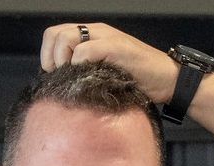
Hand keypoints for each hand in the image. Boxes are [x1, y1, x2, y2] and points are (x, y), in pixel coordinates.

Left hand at [40, 22, 179, 103]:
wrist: (166, 80)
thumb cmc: (136, 81)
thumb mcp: (102, 74)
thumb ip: (83, 72)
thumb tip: (58, 85)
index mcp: (91, 36)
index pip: (54, 36)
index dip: (47, 56)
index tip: (54, 76)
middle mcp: (96, 32)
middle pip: (56, 34)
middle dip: (51, 59)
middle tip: (62, 77)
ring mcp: (107, 37)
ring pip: (67, 38)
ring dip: (64, 61)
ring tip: (74, 77)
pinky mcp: (117, 47)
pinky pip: (86, 50)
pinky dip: (81, 65)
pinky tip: (90, 77)